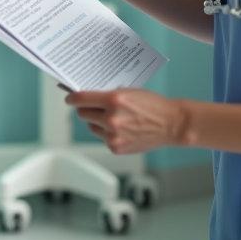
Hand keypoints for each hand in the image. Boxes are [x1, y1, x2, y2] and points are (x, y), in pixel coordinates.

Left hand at [66, 88, 185, 153]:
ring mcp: (113, 135)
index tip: (69, 97)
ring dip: (97, 121)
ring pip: (91, 126)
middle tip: (92, 106)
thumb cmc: (154, 105)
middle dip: (85, 108)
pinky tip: (121, 129)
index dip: (71, 97)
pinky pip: (102, 137)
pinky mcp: (116, 147)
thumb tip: (86, 95)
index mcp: (114, 99)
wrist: (172, 124)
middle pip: (83, 113)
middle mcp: (111, 118)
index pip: (80, 98)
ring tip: (113, 118)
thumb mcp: (129, 92)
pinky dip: (107, 133)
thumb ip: (107, 94)